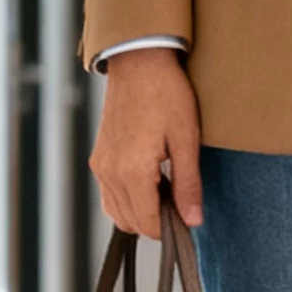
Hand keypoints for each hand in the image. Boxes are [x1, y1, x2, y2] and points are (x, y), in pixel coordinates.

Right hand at [90, 49, 202, 238]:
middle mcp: (110, 172)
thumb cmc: (165, 93)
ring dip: (141, 212)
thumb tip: (193, 220)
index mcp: (132, 171)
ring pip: (118, 213)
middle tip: (181, 202)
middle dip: (157, 221)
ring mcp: (101, 165)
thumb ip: (188, 184)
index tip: (189, 219)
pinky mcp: (99, 157)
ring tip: (166, 190)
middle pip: (132, 222)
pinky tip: (149, 183)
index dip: (172, 229)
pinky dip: (128, 200)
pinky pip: (109, 195)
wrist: (139, 62)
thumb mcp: (186, 139)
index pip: (149, 224)